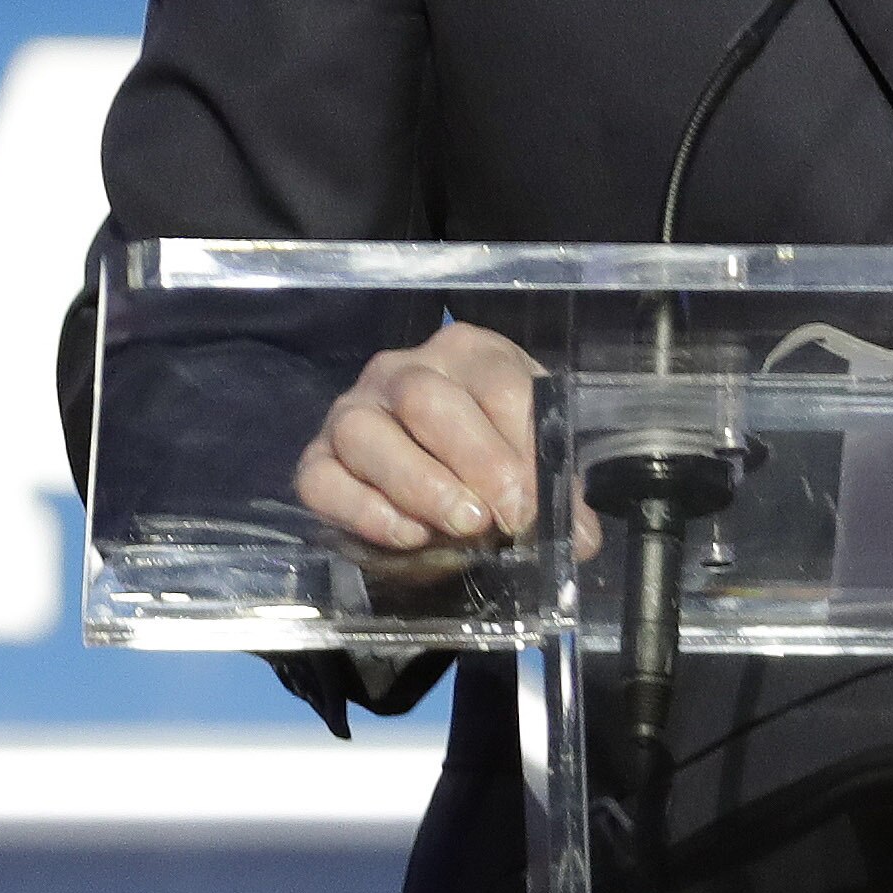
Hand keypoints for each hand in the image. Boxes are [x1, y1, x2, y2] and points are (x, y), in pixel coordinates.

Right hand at [295, 323, 588, 558]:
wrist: (436, 506)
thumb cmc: (490, 475)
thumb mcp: (531, 475)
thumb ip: (555, 498)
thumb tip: (576, 537)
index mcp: (471, 356)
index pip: (495, 382)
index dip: (518, 444)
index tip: (533, 503)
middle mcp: (404, 370)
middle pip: (426, 398)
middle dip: (472, 461)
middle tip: (502, 518)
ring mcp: (353, 410)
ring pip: (363, 431)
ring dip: (418, 484)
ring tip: (461, 528)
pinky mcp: (316, 458)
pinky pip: (322, 479)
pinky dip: (365, 511)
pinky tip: (409, 537)